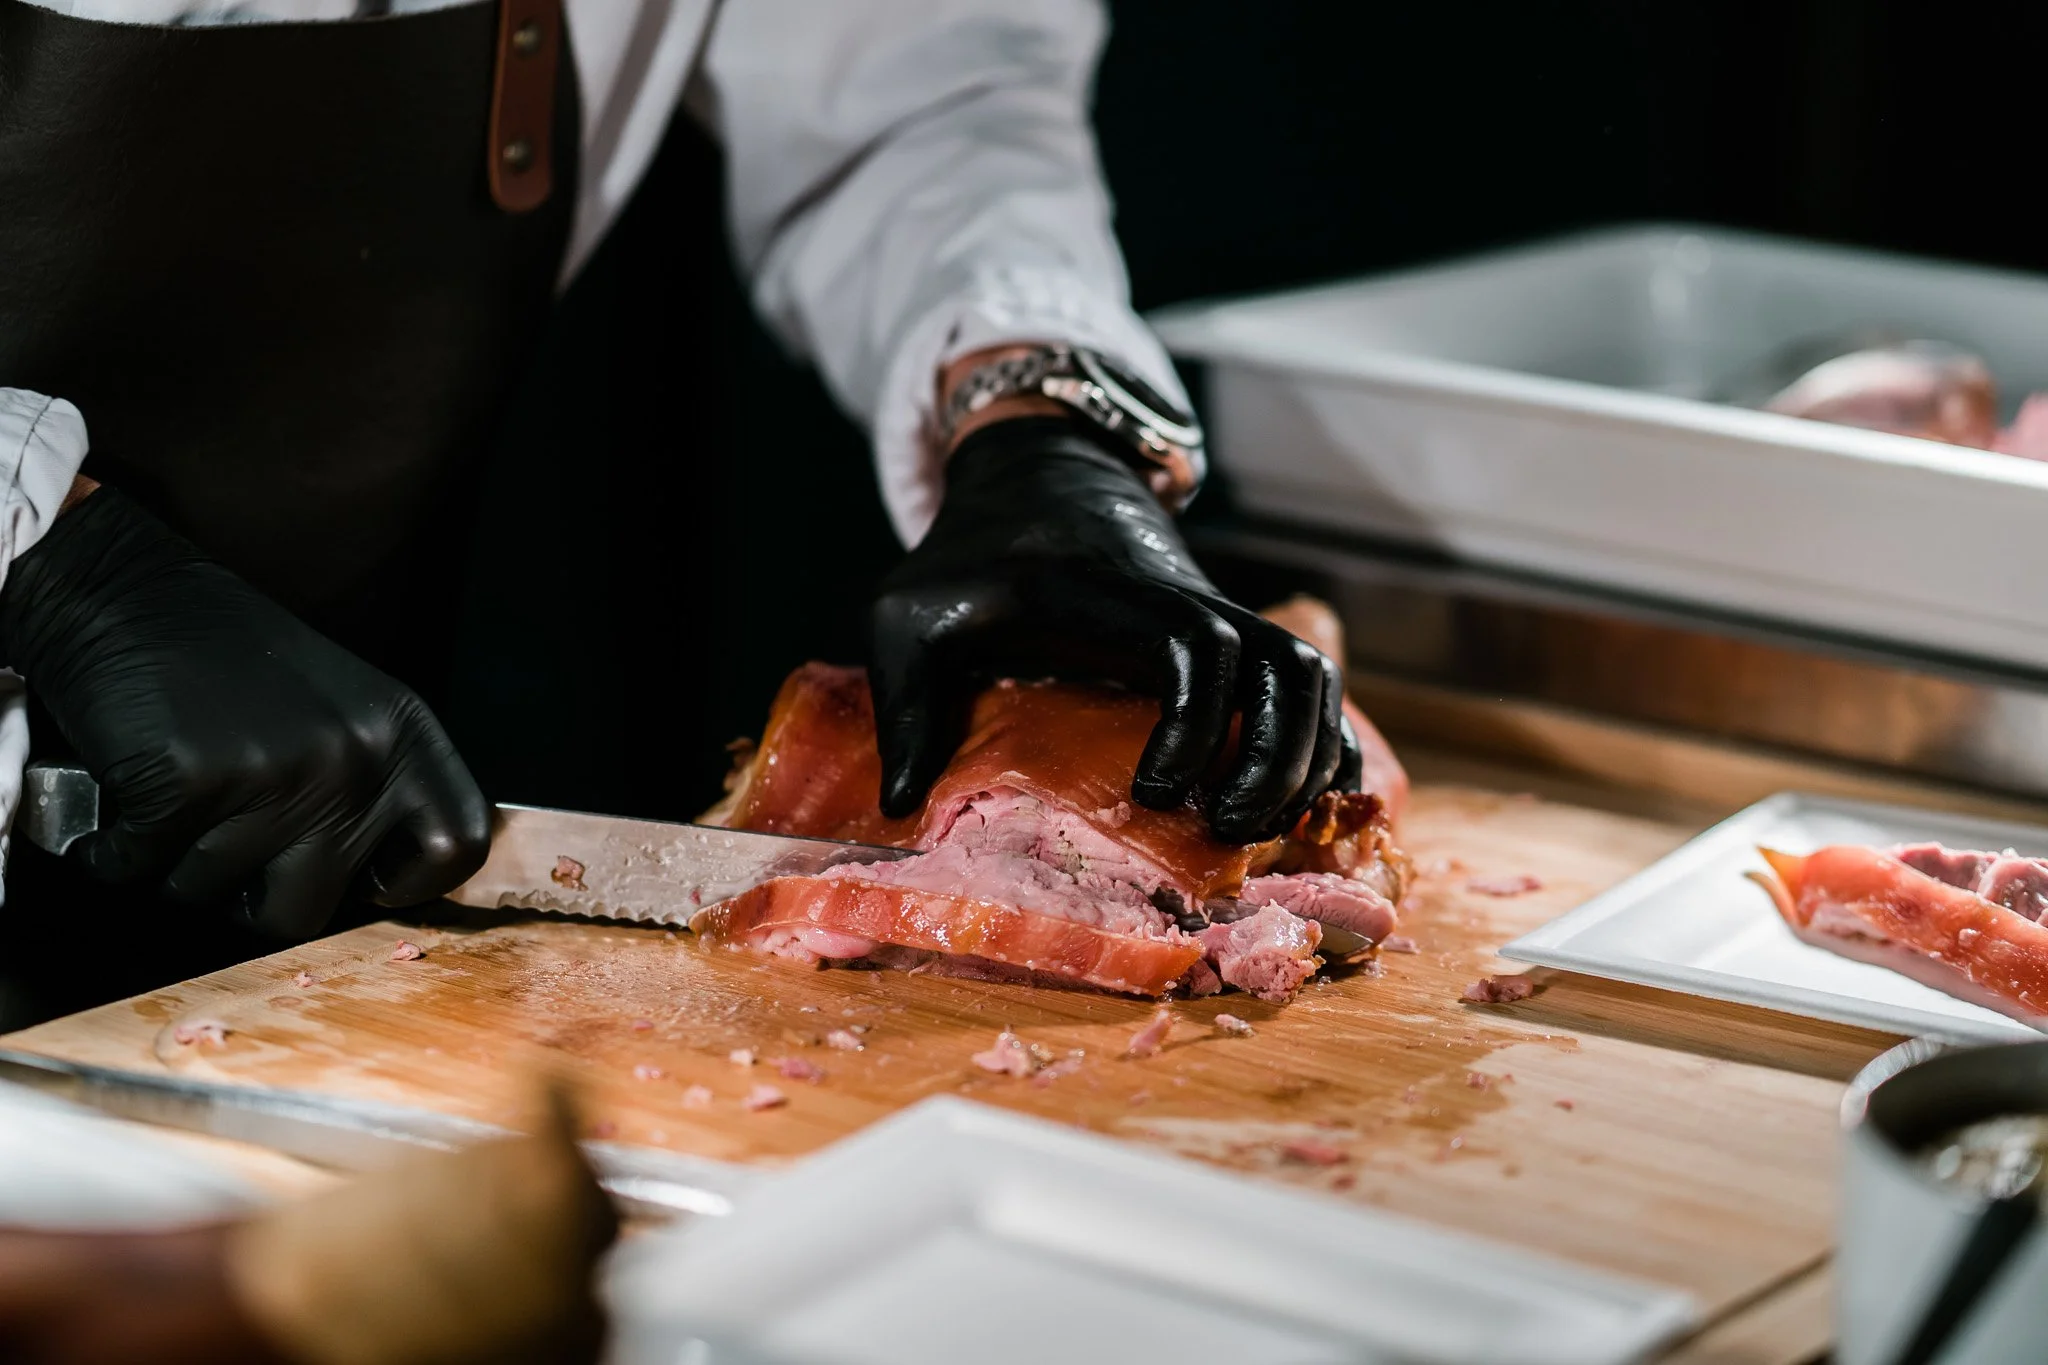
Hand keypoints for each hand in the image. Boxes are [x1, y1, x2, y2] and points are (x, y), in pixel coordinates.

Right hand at [0, 488, 489, 937]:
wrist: (119, 590)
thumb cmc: (221, 656)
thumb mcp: (338, 705)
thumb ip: (368, 781)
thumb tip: (377, 882)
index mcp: (399, 734)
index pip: (454, 846)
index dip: (407, 882)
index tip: (360, 879)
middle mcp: (351, 758)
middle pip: (311, 908)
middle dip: (254, 897)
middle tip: (223, 844)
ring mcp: (273, 774)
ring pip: (214, 894)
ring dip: (177, 864)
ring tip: (173, 798)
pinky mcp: (186, 784)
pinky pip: (140, 869)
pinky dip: (115, 849)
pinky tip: (123, 798)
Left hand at [869, 415, 1358, 841]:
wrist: (1034, 483)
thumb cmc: (968, 562)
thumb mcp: (907, 618)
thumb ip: (901, 704)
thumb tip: (901, 808)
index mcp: (1108, 598)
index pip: (1191, 643)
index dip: (1195, 722)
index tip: (1154, 791)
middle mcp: (1184, 599)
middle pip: (1279, 664)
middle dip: (1270, 757)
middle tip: (1223, 830)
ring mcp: (1218, 612)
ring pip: (1306, 671)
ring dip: (1303, 753)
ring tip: (1257, 825)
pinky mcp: (1233, 634)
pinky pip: (1307, 683)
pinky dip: (1318, 741)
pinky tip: (1296, 804)